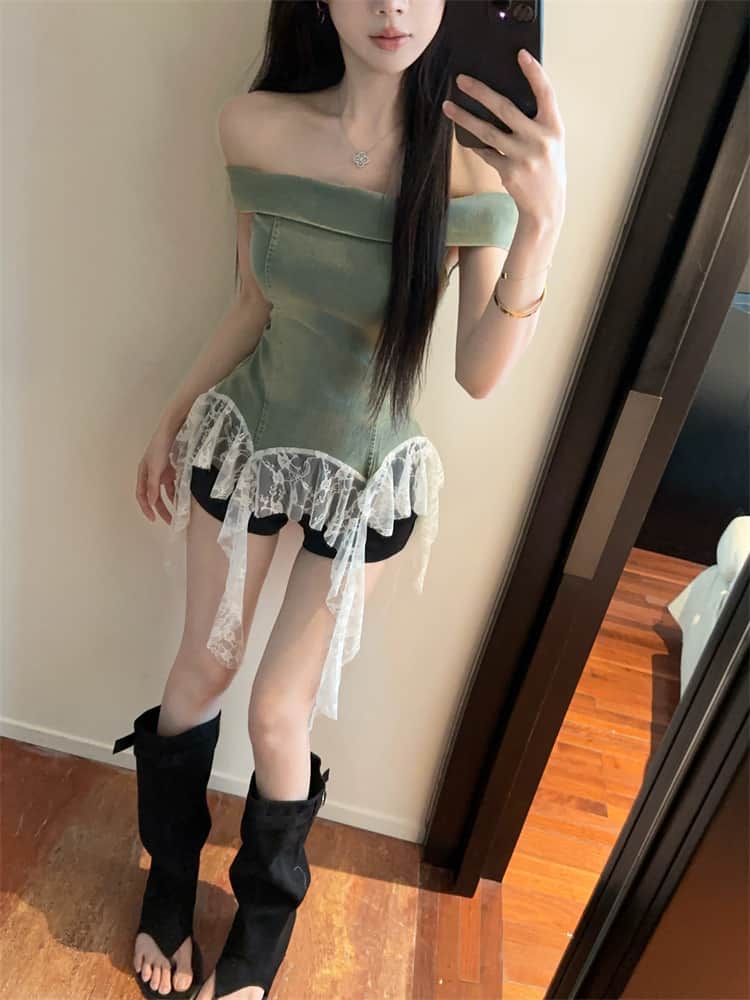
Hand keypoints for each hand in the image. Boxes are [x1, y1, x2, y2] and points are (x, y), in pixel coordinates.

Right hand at [136, 426, 177, 524]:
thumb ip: (153, 485)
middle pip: (154, 496)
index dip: (146, 508)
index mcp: (143, 474)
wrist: (171, 430)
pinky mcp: (172, 469)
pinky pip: (174, 484)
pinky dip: (177, 491)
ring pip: (165, 492)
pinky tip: (183, 498)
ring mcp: (162, 471)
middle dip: (161, 509)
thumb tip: (150, 502)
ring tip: (179, 513)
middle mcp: (151, 474)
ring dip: (170, 502)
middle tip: (170, 520)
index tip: (153, 519)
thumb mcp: (155, 468)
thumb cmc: (160, 447)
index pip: (142, 495)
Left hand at [442, 49, 565, 231]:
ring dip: (465, 118)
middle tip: (461, 80)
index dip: (534, 72)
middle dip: (480, 91)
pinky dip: (476, 145)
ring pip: (487, 131)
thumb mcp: (550, 142)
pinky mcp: (509, 172)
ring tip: (448, 107)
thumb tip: (503, 99)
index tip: (520, 55)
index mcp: (555, 127)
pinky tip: (464, 136)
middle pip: (505, 108)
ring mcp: (523, 157)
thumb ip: (536, 122)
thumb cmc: (547, 168)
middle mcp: (540, 140)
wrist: (547, 207)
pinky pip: (487, 153)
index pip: (546, 93)